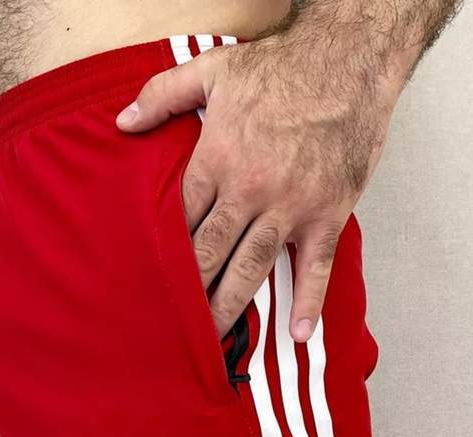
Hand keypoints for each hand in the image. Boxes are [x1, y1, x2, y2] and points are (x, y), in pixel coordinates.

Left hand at [117, 35, 394, 340]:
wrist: (350, 61)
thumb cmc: (283, 67)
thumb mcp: (212, 68)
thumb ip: (161, 94)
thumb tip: (122, 123)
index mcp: (217, 158)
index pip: (179, 219)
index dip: (162, 254)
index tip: (148, 280)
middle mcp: (249, 190)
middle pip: (207, 253)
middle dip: (187, 291)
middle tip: (170, 325)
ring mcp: (290, 208)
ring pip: (250, 269)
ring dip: (228, 307)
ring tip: (212, 340)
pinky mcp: (327, 216)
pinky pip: (315, 269)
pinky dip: (307, 303)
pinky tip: (296, 334)